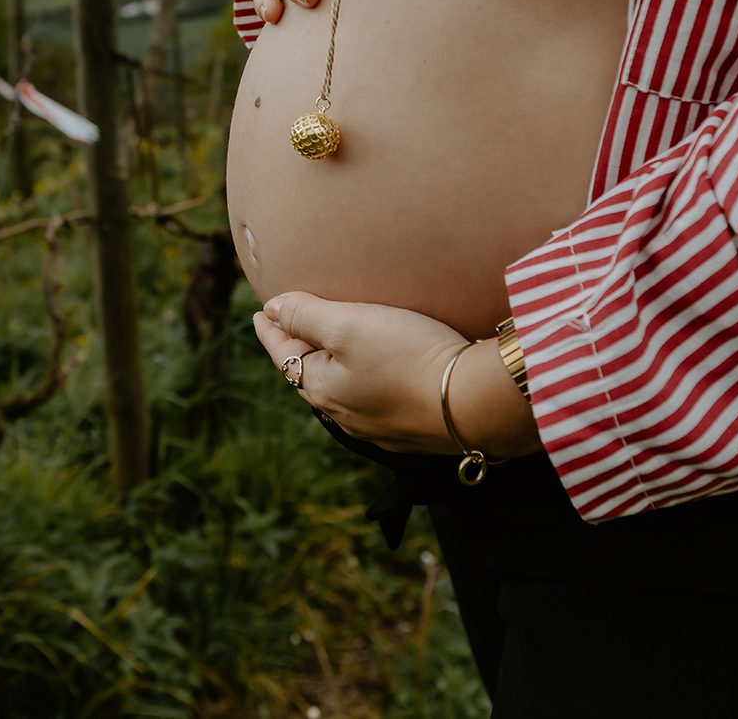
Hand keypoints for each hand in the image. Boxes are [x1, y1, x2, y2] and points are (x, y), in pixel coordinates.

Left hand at [253, 291, 467, 453]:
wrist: (475, 402)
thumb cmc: (409, 357)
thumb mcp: (349, 325)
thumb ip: (306, 315)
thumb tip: (272, 308)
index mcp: (321, 389)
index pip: (283, 353)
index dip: (271, 328)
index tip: (261, 311)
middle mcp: (344, 414)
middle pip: (310, 373)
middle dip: (298, 348)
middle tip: (289, 324)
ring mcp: (377, 426)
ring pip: (341, 388)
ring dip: (331, 364)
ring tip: (329, 345)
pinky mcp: (409, 427)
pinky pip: (373, 398)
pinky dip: (362, 377)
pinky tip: (375, 371)